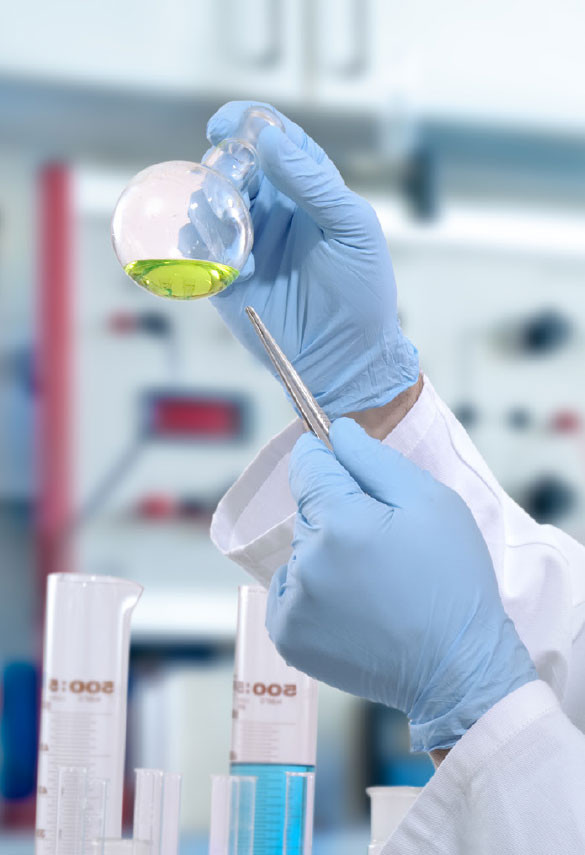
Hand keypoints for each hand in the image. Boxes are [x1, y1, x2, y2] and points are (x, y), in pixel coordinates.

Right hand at [206, 101, 418, 419]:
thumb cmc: (362, 291)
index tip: (225, 124)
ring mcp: (246, 242)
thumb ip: (314, 183)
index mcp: (307, 189)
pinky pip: (197, 249)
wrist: (345, 355)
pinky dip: (200, 245)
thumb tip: (269, 140)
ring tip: (230, 231)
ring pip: (209, 203)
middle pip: (233, 166)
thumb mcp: (352, 229)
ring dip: (209, 207)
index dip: (248, 123)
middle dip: (224, 168)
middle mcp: (273, 210)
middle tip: (230, 187)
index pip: (275, 140)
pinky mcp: (225, 276)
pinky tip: (229, 263)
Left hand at [266, 418, 536, 750]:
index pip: (308, 465)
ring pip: (300, 551)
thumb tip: (335, 431)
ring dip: (326, 555)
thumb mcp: (431, 502)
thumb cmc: (451, 580)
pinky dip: (312, 590)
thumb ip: (374, 459)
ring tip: (374, 583)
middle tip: (383, 546)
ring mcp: (293, 604)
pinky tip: (352, 605)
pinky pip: (288, 590)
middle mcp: (308, 562)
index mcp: (341, 523)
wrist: (456, 667)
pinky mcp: (287, 636)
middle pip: (307, 511)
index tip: (348, 472)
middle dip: (337, 515)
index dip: (329, 461)